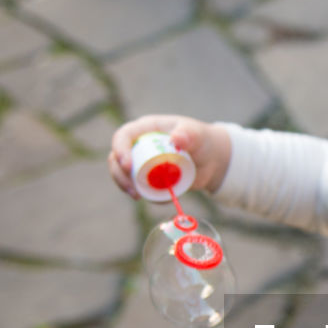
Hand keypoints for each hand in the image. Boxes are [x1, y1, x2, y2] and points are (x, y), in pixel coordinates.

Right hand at [107, 114, 232, 198]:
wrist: (211, 160)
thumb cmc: (202, 140)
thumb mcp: (197, 135)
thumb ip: (188, 135)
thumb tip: (175, 139)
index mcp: (146, 129)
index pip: (123, 136)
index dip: (120, 150)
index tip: (127, 165)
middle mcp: (139, 145)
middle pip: (116, 158)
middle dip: (119, 174)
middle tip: (131, 189)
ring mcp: (142, 163)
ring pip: (123, 175)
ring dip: (127, 187)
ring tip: (138, 197)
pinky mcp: (149, 179)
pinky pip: (141, 188)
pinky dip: (146, 196)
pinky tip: (161, 199)